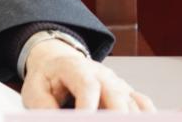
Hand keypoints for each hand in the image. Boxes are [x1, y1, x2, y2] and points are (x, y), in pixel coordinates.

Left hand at [22, 39, 154, 110]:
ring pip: (133, 105)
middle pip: (117, 95)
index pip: (87, 86)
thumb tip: (56, 119)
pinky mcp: (128, 95)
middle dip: (115, 118)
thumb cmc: (47, 80)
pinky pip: (144, 106)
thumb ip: (43, 106)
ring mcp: (118, 84)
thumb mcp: (35, 90)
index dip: (87, 107)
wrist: (57, 65)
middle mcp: (102, 74)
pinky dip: (146, 117)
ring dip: (129, 119)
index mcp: (75, 68)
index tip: (83, 119)